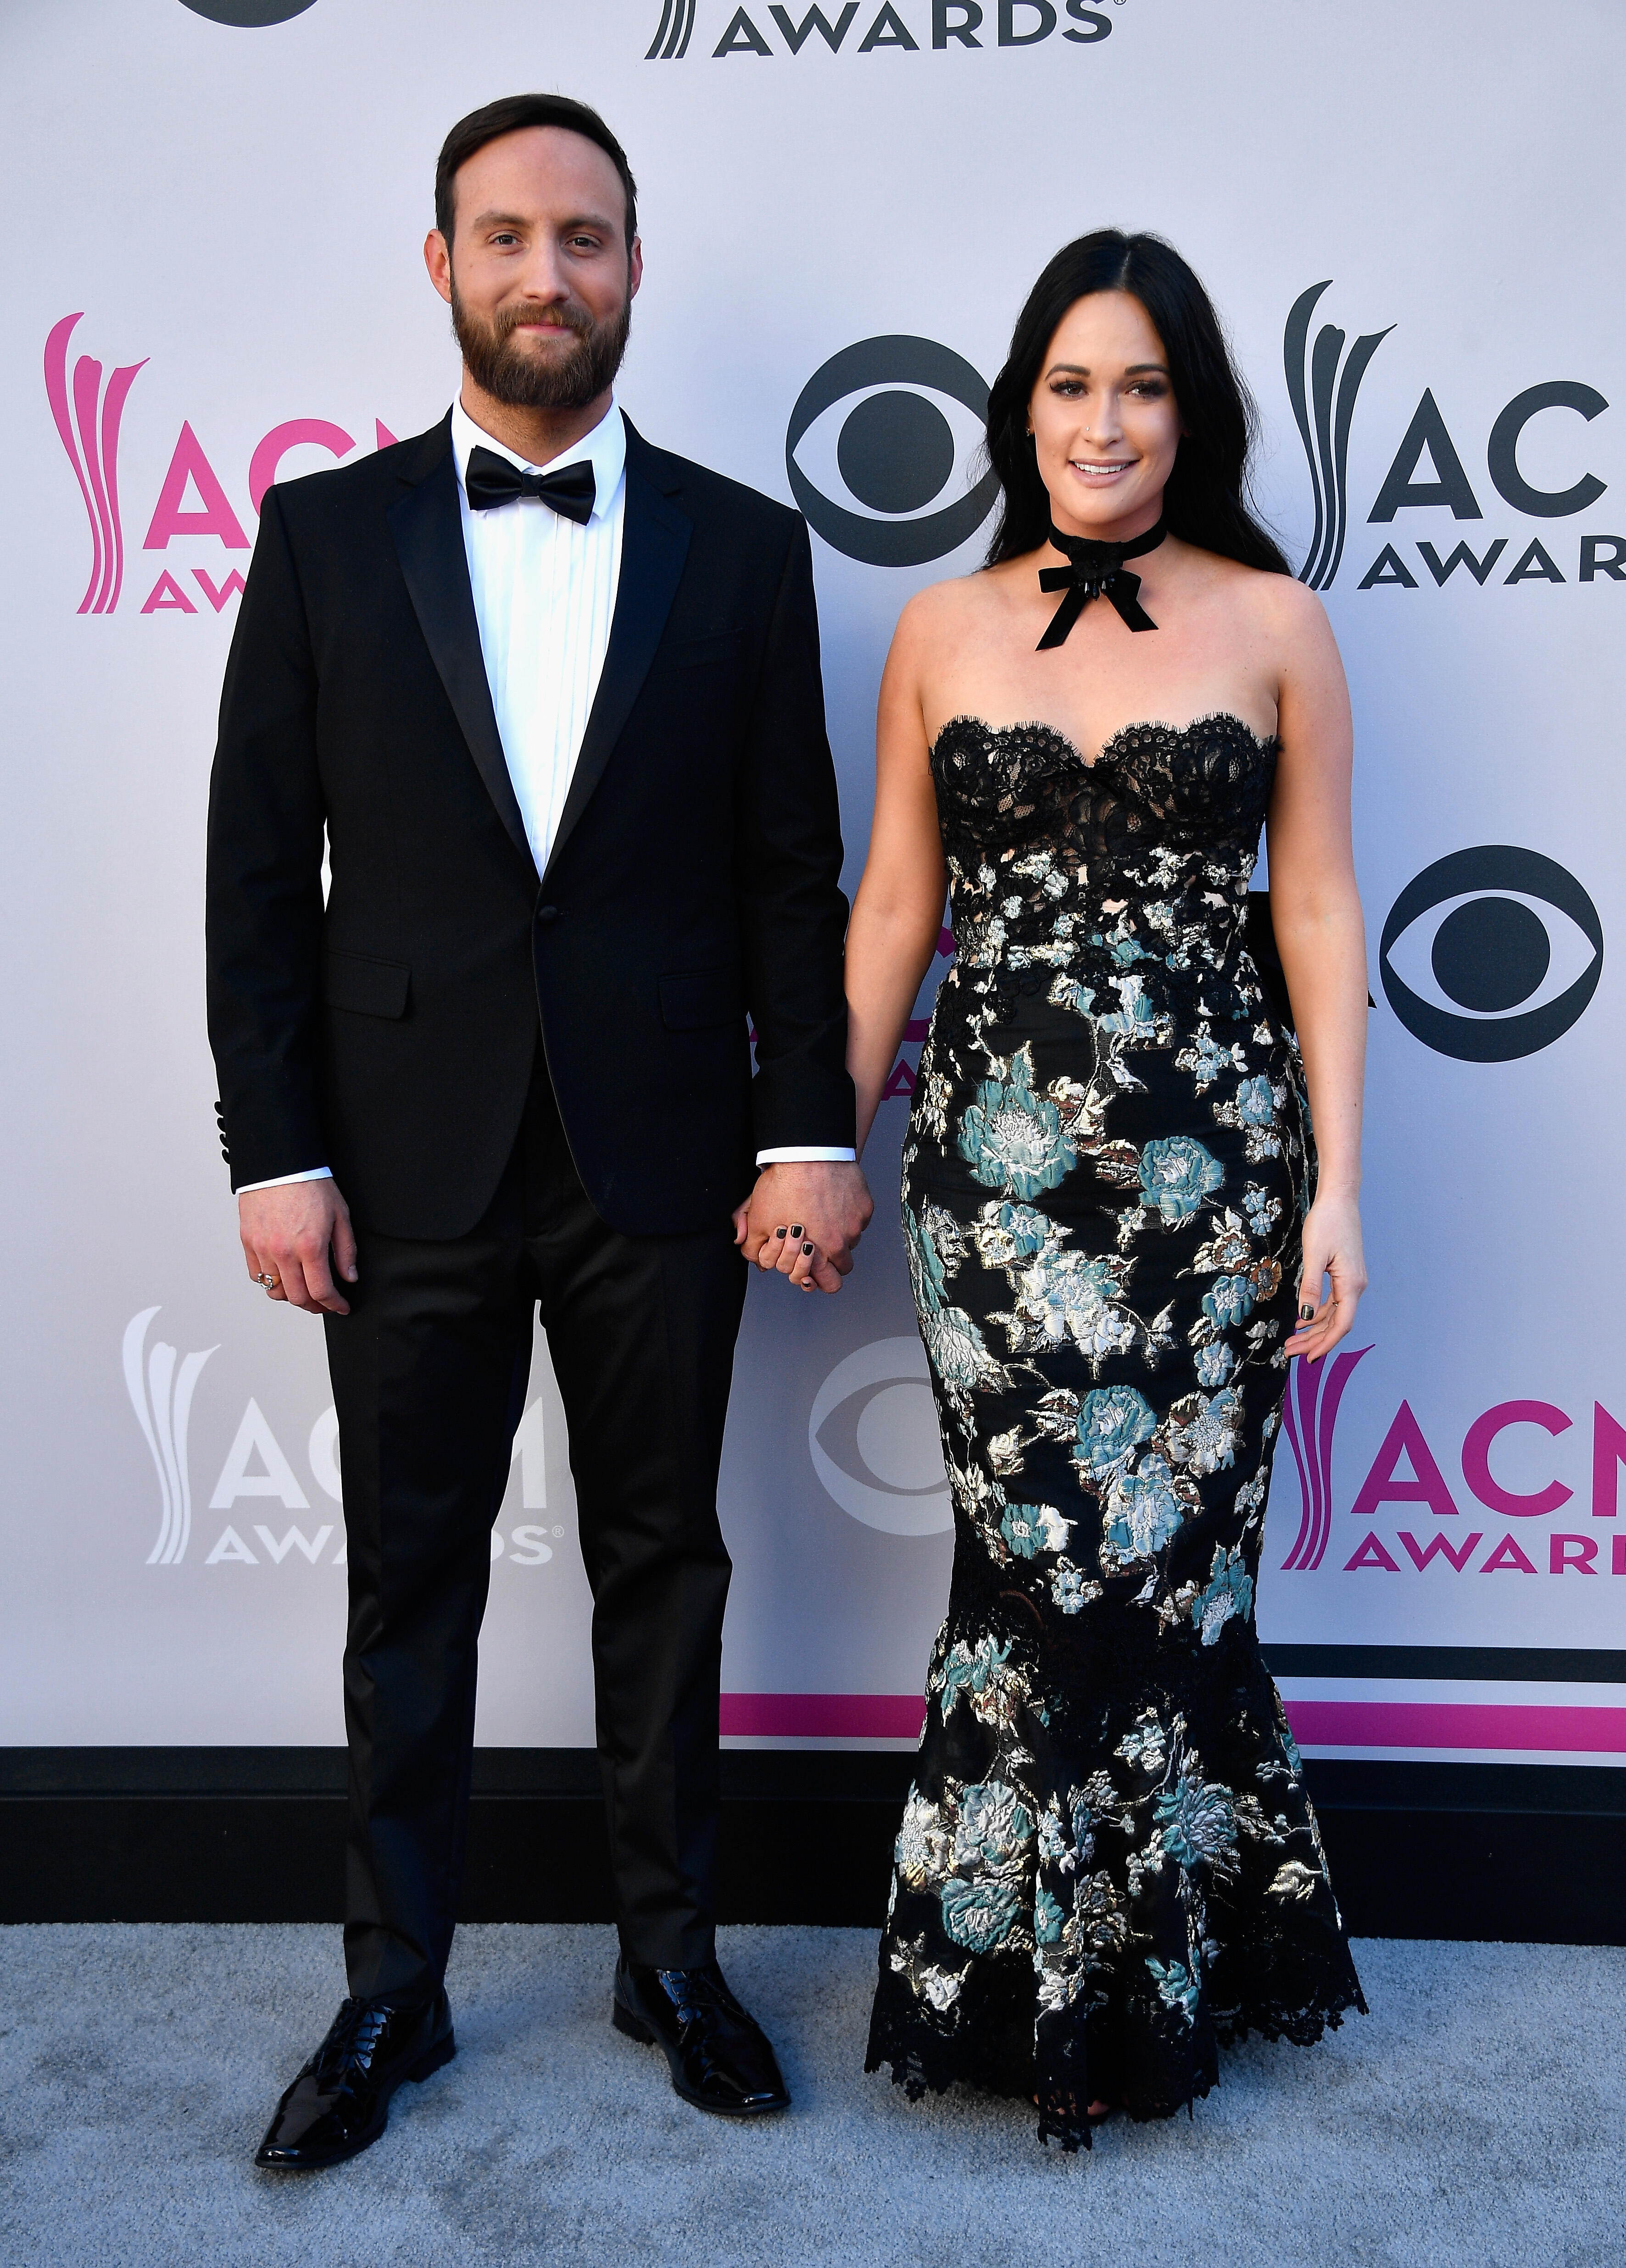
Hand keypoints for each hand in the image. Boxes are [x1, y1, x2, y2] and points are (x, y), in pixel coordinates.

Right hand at [239, 1181, 357, 1316]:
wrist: (280, 1163)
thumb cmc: (311, 1184)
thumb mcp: (340, 1215)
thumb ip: (345, 1250)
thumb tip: (349, 1276)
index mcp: (310, 1246)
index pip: (321, 1291)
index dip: (334, 1305)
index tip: (341, 1306)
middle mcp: (283, 1252)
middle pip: (297, 1297)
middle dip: (315, 1306)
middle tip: (325, 1303)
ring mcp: (262, 1248)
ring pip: (275, 1290)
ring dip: (291, 1296)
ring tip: (304, 1290)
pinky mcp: (248, 1242)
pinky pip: (256, 1275)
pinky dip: (270, 1282)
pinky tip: (283, 1276)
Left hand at [731, 1162, 873, 1293]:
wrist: (807, 1152)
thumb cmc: (784, 1185)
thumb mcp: (758, 1220)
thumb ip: (754, 1248)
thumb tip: (759, 1262)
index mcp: (816, 1254)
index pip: (829, 1284)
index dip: (820, 1277)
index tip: (813, 1264)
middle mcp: (841, 1244)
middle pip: (843, 1266)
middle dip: (832, 1260)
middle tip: (818, 1243)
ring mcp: (855, 1225)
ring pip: (851, 1240)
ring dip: (839, 1234)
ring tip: (822, 1215)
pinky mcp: (864, 1206)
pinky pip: (859, 1218)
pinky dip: (848, 1213)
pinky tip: (832, 1200)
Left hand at [1287, 1190, 1365, 1361]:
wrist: (1339, 1199)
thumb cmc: (1327, 1223)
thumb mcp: (1314, 1256)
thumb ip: (1310, 1288)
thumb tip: (1304, 1317)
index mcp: (1351, 1285)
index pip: (1341, 1325)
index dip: (1325, 1343)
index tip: (1308, 1358)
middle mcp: (1355, 1286)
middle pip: (1336, 1323)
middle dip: (1314, 1340)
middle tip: (1290, 1351)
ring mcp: (1351, 1281)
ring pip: (1334, 1314)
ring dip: (1314, 1329)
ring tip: (1292, 1340)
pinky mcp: (1345, 1275)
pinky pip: (1333, 1302)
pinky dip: (1317, 1313)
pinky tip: (1302, 1319)